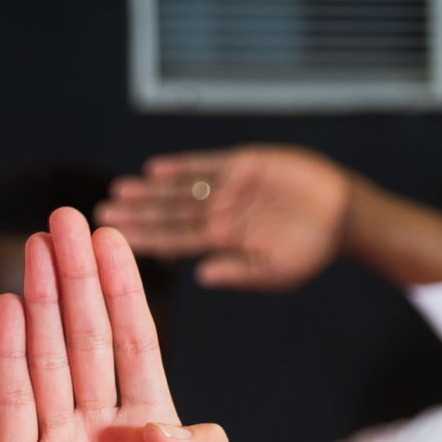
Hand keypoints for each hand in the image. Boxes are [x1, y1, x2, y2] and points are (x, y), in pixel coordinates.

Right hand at [0, 208, 250, 441]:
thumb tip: (165, 423)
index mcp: (153, 439)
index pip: (135, 347)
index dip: (125, 293)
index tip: (114, 240)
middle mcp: (100, 436)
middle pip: (87, 337)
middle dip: (79, 276)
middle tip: (68, 215)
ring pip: (48, 356)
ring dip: (43, 298)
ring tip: (38, 242)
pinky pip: (11, 402)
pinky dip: (10, 353)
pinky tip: (11, 306)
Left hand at [98, 147, 352, 289]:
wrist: (341, 214)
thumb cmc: (310, 249)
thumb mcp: (277, 270)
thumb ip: (239, 272)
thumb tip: (200, 277)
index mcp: (223, 242)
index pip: (174, 240)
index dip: (145, 239)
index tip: (114, 241)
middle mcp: (219, 214)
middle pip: (169, 213)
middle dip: (136, 213)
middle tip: (100, 212)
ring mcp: (228, 188)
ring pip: (180, 189)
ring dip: (149, 191)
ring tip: (118, 190)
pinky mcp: (242, 164)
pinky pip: (206, 165)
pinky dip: (182, 167)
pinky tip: (155, 169)